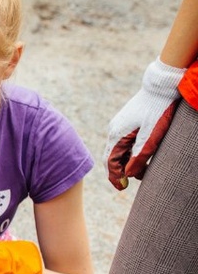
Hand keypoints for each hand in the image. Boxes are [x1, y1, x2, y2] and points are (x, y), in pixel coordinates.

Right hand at [104, 58, 184, 189]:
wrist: (162, 86)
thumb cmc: (158, 110)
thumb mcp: (151, 136)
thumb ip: (139, 156)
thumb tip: (128, 175)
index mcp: (117, 134)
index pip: (111, 161)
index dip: (115, 176)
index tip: (122, 188)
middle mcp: (114, 130)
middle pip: (111, 157)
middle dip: (117, 172)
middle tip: (124, 185)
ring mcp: (119, 125)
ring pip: (117, 150)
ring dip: (124, 162)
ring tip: (136, 172)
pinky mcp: (127, 122)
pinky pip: (123, 142)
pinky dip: (127, 153)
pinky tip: (137, 157)